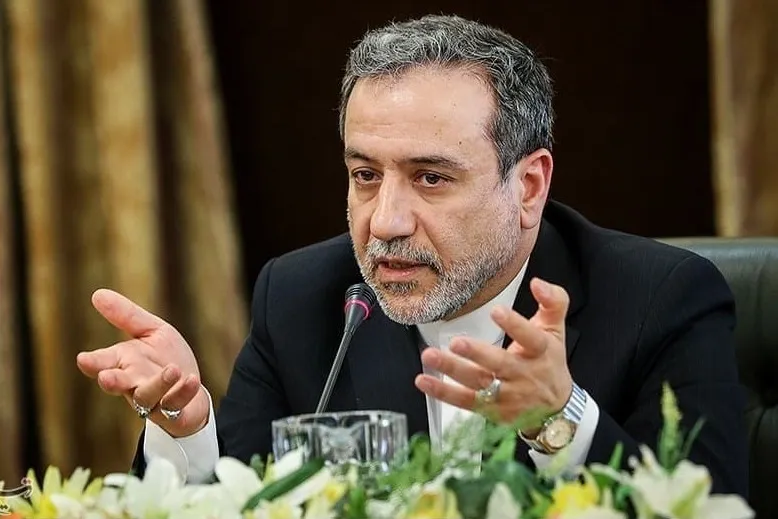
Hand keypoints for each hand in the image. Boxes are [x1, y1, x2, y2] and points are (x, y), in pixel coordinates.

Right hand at [76, 289, 209, 437]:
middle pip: (118, 384)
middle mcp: (133, 382)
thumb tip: (97, 294)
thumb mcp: (151, 331)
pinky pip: (175, 404)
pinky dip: (182, 392)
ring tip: (172, 369)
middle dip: (112, 381)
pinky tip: (191, 380)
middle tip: (106, 378)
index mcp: (124, 362)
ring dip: (158, 384)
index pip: (103, 362)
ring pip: (147, 396)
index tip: (83, 359)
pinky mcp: (172, 411)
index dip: (93, 363)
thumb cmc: (165, 358)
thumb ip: (127, 316)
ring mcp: (152, 399)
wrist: (191, 388)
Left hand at [414, 277, 572, 431]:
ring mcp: (506, 395)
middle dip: (477, 353)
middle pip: (499, 364)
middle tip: (456, 342)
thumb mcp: (556, 329)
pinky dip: (443, 392)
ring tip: (430, 356)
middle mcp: (523, 374)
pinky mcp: (491, 410)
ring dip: (452, 370)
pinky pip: (465, 401)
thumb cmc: (549, 362)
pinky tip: (424, 381)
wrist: (556, 409)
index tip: (497, 311)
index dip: (514, 325)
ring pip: (478, 383)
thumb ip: (553, 301)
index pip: (530, 337)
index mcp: (540, 351)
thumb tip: (537, 283)